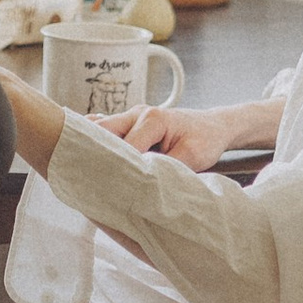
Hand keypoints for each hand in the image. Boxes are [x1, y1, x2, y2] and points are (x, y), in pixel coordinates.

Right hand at [102, 101, 259, 171]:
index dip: (118, 167)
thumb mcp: (192, 157)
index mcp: (152, 118)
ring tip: (90, 174)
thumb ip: (166, 167)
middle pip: (102, 132)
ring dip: (96, 151)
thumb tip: (142, 182)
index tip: (112, 189)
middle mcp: (136, 113)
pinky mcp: (128, 125)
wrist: (212, 127)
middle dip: (96, 155)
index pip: (125, 145)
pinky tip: (94, 161)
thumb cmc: (205, 140)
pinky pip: (105, 131)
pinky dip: (98, 144)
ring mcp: (130, 117)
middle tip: (92, 181)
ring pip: (100, 131)